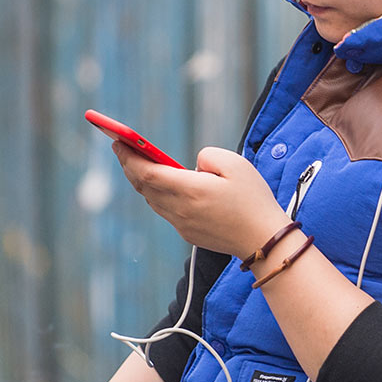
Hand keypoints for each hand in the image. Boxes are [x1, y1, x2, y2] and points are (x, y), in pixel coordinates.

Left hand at [113, 144, 288, 258]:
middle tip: (122, 147)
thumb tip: (192, 165)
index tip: (118, 141)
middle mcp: (180, 209)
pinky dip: (156, 194)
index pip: (147, 172)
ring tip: (138, 164)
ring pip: (151, 199)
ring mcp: (182, 224)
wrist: (264, 240)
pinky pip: (164, 210)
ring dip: (141, 181)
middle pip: (144, 186)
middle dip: (129, 165)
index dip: (129, 156)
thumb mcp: (236, 164)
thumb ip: (208, 156)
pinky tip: (161, 185)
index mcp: (190, 190)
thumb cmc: (254, 199)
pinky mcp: (188, 233)